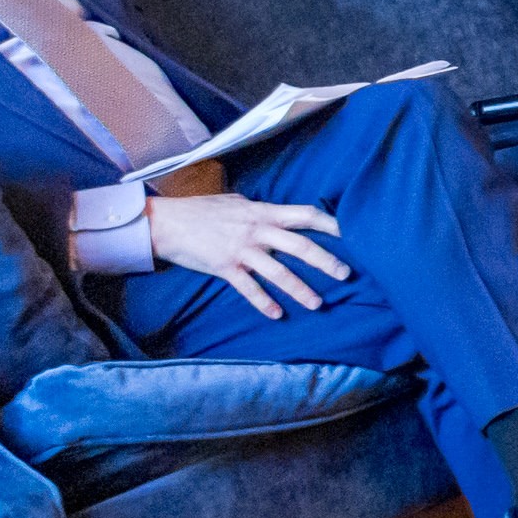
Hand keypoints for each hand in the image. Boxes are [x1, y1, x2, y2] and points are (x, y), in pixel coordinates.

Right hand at [143, 187, 348, 316]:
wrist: (166, 222)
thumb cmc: (201, 210)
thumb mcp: (235, 202)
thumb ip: (259, 209)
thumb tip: (276, 212)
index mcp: (263, 212)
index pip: (305, 214)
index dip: (330, 223)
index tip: (352, 232)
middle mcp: (257, 230)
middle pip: (300, 246)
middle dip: (326, 262)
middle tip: (346, 275)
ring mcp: (241, 250)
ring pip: (278, 272)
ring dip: (299, 289)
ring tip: (317, 304)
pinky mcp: (224, 267)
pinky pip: (249, 288)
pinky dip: (263, 302)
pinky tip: (276, 314)